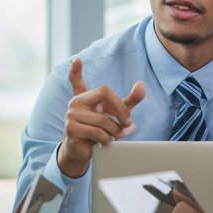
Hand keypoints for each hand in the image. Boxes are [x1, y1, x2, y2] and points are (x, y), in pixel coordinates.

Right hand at [57, 58, 145, 177]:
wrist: (85, 152)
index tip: (77, 60)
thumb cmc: (100, 130)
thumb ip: (129, 101)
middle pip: (104, 92)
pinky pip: (97, 132)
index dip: (76, 71)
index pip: (77, 81)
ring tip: (114, 135)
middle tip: (127, 123)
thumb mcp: (117, 114)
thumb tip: (141, 85)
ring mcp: (71, 115)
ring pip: (104, 119)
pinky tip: (104, 141)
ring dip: (115, 130)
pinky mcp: (71, 128)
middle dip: (121, 109)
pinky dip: (107, 139)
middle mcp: (76, 102)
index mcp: (85, 96)